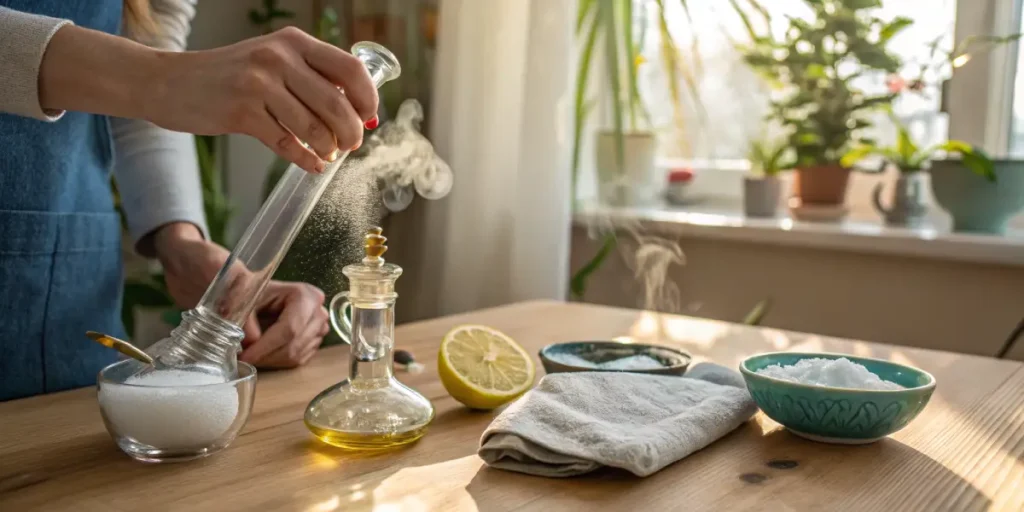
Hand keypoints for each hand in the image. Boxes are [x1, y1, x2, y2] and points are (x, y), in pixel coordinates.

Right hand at [40, 26, 378, 173]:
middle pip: (336, 103)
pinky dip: (306, 159)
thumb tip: (356, 110)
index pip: (350, 68)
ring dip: (327, 147)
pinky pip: (287, 143)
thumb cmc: (228, 76)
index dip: (368, 97)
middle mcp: (278, 58)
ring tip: (328, 153)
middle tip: (351, 144)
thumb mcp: (271, 61)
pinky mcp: (241, 112)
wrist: (169, 82)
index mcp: (293, 42)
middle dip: (351, 131)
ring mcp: (258, 84)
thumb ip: (310, 77)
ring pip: (313, 127)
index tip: (370, 117)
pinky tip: (313, 165)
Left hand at [154, 223, 328, 367]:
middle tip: (239, 356)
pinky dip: (273, 361)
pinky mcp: (309, 341)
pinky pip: (293, 361)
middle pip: (293, 346)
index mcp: (303, 294)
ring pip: (293, 357)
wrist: (228, 283)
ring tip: (245, 352)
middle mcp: (316, 311)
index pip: (290, 329)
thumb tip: (251, 338)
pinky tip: (256, 352)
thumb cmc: (233, 282)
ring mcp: (316, 328)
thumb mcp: (231, 288)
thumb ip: (240, 308)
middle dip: (264, 355)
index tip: (242, 356)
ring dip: (267, 360)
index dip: (266, 347)